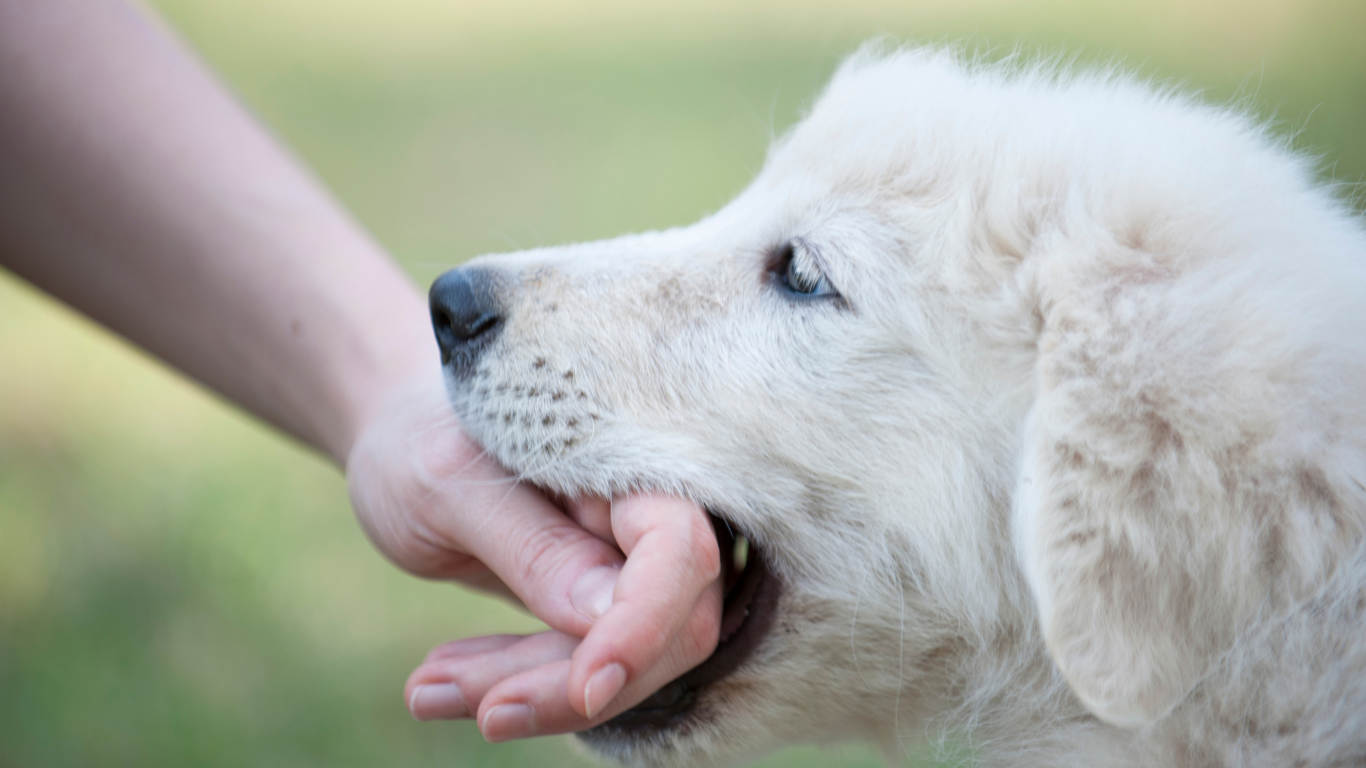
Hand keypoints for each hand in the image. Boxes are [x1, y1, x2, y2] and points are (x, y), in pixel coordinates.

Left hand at [346, 378, 722, 739]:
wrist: (405, 441)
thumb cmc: (421, 440)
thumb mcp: (448, 485)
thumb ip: (533, 547)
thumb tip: (606, 618)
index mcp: (629, 459)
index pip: (679, 550)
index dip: (644, 625)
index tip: (585, 687)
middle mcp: (648, 511)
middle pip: (665, 625)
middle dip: (567, 678)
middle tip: (454, 700)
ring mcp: (630, 561)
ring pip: (624, 660)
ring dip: (529, 689)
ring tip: (423, 689)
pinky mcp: (601, 603)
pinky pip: (582, 662)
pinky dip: (515, 682)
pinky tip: (439, 681)